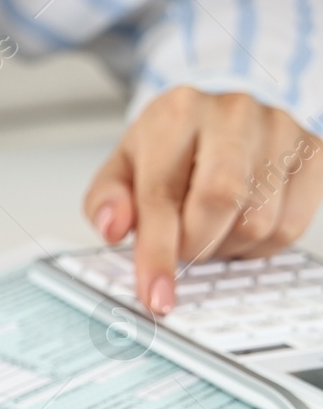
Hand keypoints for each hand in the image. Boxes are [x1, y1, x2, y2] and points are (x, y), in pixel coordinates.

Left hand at [84, 86, 322, 314]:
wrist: (212, 123)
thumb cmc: (165, 152)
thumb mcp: (121, 172)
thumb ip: (105, 202)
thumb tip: (113, 228)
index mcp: (176, 112)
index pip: (163, 195)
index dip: (157, 255)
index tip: (156, 296)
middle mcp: (232, 112)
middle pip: (220, 202)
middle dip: (196, 246)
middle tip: (183, 248)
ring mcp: (279, 128)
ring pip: (258, 221)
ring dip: (226, 246)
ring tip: (210, 227)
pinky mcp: (312, 152)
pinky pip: (291, 225)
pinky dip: (260, 244)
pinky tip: (239, 225)